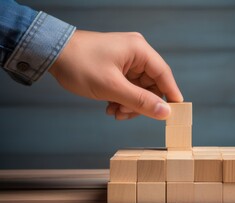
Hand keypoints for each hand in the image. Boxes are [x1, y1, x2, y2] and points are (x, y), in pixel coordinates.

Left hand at [49, 30, 182, 119]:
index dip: (171, 95)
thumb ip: (140, 101)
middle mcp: (136, 53)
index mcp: (139, 50)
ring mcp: (126, 60)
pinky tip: (110, 107)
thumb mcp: (112, 87)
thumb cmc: (80, 64)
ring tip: (114, 112)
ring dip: (129, 104)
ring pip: (139, 89)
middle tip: (125, 114)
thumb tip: (165, 112)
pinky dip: (122, 99)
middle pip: (151, 85)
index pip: (163, 74)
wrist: (52, 54)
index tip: (175, 113)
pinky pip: (128, 87)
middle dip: (140, 103)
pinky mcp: (118, 67)